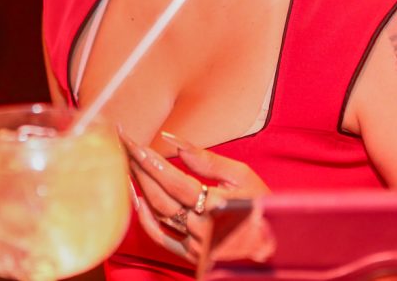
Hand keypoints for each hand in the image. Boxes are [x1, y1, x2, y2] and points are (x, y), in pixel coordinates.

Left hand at [120, 130, 271, 264]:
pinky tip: (135, 196)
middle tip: (123, 146)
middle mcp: (202, 229)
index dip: (151, 162)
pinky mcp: (190, 255)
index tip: (133, 143)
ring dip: (139, 187)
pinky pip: (159, 236)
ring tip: (127, 163)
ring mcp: (194, 245)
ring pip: (157, 214)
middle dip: (139, 169)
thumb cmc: (261, 207)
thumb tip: (174, 142)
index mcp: (217, 207)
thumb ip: (208, 160)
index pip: (175, 181)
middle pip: (160, 197)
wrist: (273, 246)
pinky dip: (144, 217)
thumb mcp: (242, 176)